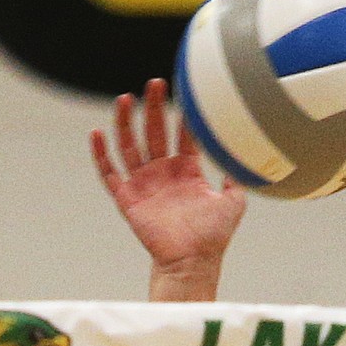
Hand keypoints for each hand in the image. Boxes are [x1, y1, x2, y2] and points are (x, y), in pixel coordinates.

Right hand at [91, 79, 245, 283]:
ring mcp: (144, 185)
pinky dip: (101, 155)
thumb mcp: (234, 201)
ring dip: (125, 123)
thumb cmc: (214, 236)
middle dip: (153, 108)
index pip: (181, 136)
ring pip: (129, 146)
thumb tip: (248, 153)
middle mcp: (163, 174)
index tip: (184, 94)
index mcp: (186, 171)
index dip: (182, 117)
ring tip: (125, 99)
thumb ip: (237, 176)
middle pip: (153, 132)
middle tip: (154, 84)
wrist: (194, 261)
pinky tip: (97, 133)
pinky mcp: (127, 199)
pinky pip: (109, 173)